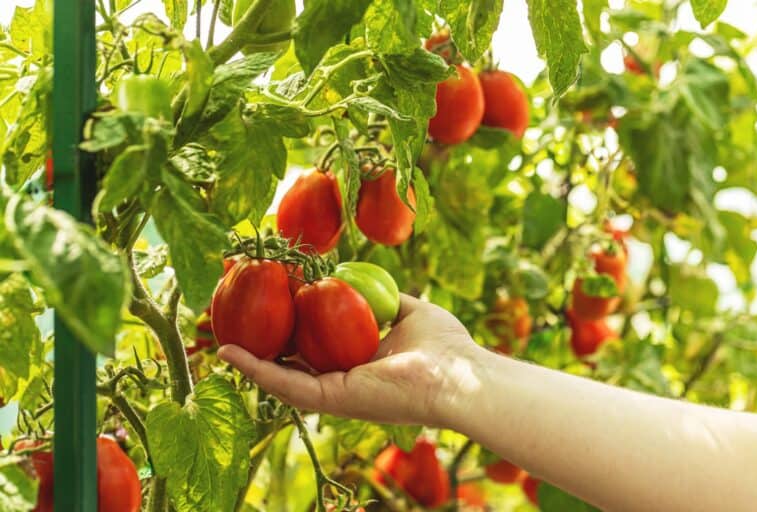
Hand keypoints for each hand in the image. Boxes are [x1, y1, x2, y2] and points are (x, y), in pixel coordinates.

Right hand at [217, 294, 484, 426]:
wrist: (461, 373)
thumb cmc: (445, 346)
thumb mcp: (410, 310)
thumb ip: (386, 299)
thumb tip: (363, 279)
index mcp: (358, 362)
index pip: (314, 345)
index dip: (288, 326)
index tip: (266, 303)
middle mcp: (342, 380)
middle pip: (291, 360)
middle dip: (260, 341)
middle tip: (231, 319)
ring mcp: (336, 392)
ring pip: (281, 375)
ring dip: (248, 357)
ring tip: (218, 335)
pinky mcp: (334, 399)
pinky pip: (288, 385)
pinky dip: (258, 370)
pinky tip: (231, 354)